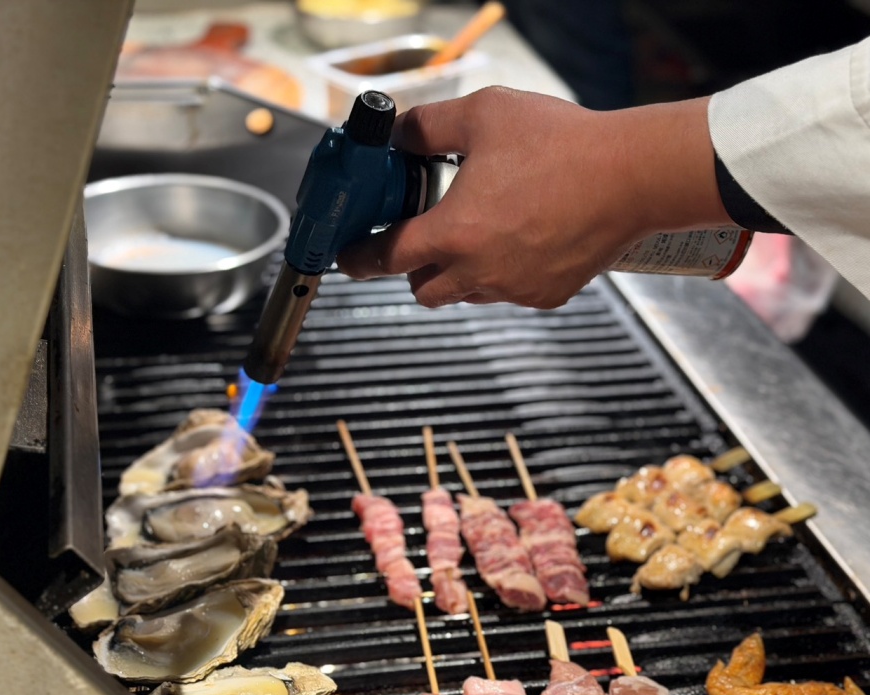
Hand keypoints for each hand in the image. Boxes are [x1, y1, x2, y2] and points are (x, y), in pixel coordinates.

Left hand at [336, 87, 729, 308]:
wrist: (632, 176)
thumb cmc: (560, 144)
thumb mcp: (482, 115)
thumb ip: (428, 128)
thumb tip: (399, 134)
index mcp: (453, 233)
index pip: (387, 258)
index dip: (359, 258)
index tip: (347, 259)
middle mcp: (478, 272)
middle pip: (422, 291)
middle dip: (413, 269)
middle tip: (423, 238)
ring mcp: (514, 289)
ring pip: (466, 295)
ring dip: (458, 273)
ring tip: (480, 232)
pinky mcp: (547, 295)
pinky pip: (509, 293)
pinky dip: (503, 274)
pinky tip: (522, 238)